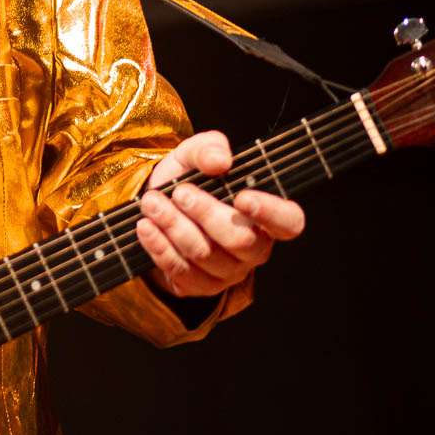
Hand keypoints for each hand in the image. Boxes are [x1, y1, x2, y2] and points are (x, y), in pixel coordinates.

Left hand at [136, 130, 304, 299]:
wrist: (158, 204)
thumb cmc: (190, 178)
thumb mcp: (196, 154)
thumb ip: (209, 148)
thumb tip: (219, 160)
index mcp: (266, 215)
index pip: (289, 222)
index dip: (271, 213)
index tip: (242, 197)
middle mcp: (254, 248)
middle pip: (240, 240)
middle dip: (206, 213)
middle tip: (180, 192)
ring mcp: (229, 271)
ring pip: (206, 255)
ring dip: (175, 226)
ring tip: (152, 203)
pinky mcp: (201, 285)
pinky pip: (183, 272)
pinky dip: (160, 247)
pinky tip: (146, 227)